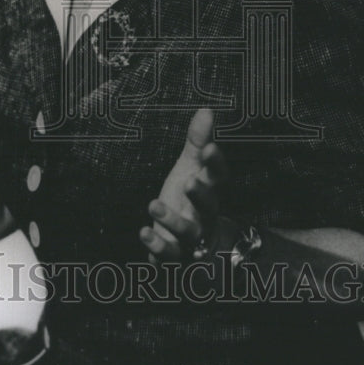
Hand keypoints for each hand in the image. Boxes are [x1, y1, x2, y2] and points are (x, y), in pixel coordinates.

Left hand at [140, 108, 230, 262]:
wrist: (192, 243)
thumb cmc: (189, 200)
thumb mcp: (190, 167)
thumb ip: (197, 142)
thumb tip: (206, 110)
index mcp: (209, 191)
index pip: (219, 177)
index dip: (216, 164)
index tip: (209, 148)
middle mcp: (204, 216)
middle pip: (209, 207)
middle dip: (201, 195)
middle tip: (188, 182)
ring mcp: (191, 238)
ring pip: (189, 233)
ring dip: (172, 220)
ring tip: (154, 205)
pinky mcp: (175, 255)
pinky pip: (169, 254)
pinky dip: (158, 246)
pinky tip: (145, 232)